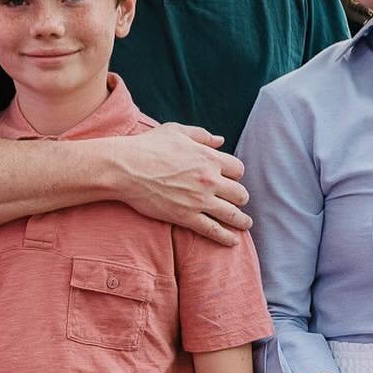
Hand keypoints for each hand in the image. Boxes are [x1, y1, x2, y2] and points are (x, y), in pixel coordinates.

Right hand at [115, 124, 250, 244]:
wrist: (126, 168)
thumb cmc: (148, 146)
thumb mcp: (177, 131)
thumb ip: (202, 135)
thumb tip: (221, 140)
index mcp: (209, 158)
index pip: (238, 169)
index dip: (236, 174)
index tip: (231, 179)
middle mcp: (209, 180)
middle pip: (240, 193)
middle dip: (240, 197)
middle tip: (237, 201)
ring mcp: (200, 200)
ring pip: (232, 214)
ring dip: (242, 220)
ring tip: (245, 224)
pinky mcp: (187, 217)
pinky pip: (214, 230)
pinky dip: (226, 237)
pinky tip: (233, 241)